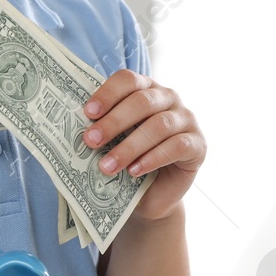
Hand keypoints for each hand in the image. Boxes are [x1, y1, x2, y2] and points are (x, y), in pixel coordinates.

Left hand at [82, 69, 204, 221]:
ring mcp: (186, 119)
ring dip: (129, 146)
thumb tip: (77, 126)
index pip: (128, 80)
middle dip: (113, 122)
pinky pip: (177, 146)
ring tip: (107, 166)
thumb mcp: (113, 141)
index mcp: (145, 89)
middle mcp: (168, 98)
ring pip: (159, 125)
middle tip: (91, 141)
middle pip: (142, 101)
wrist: (152, 195)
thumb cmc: (127, 160)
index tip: (88, 113)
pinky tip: (134, 171)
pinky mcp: (198, 144)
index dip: (108, 94)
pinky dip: (153, 158)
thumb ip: (102, 127)